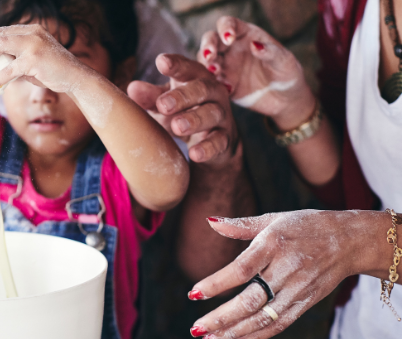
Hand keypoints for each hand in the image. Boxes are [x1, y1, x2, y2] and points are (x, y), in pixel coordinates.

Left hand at [0, 24, 86, 91]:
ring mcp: (34, 44)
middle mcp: (31, 33)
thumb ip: (15, 56)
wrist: (74, 77)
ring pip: (2, 45)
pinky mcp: (35, 60)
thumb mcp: (31, 59)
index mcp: (30, 30)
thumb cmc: (51, 70)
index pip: (2, 29)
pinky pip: (11, 68)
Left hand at [128, 54, 236, 164]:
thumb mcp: (165, 104)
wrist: (213, 142)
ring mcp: (221, 115)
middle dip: (182, 96)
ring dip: (194, 120)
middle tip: (163, 105)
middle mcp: (212, 93)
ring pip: (212, 114)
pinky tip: (194, 154)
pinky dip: (207, 148)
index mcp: (195, 78)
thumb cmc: (183, 113)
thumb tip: (132, 88)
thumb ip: (150, 97)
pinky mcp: (225, 138)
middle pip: (201, 89)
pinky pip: (219, 142)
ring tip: (176, 126)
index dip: (176, 64)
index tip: (161, 62)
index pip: (187, 67)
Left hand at [187, 210, 374, 338]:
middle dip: (221, 318)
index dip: (217, 283)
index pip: (241, 269)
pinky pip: (280, 324)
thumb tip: (210, 222)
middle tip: (196, 328)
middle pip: (251, 300)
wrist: (349, 240)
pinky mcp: (306, 303)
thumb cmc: (305, 225)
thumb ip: (240, 225)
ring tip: (210, 338)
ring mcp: (298, 289)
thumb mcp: (274, 218)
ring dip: (235, 332)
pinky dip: (257, 335)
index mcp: (274, 244)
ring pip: (264, 318)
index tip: (193, 293)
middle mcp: (286, 269)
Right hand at [200, 17, 314, 129]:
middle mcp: (231, 48)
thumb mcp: (285, 62)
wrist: (286, 100)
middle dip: (207, 45)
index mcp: (246, 35)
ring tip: (215, 72)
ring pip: (206, 59)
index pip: (228, 23)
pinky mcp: (223, 83)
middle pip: (210, 39)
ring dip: (207, 64)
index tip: (229, 38)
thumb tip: (254, 45)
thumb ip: (271, 52)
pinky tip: (228, 89)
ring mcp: (225, 65)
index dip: (225, 28)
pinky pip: (211, 80)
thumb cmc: (287, 74)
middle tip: (209, 56)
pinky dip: (214, 83)